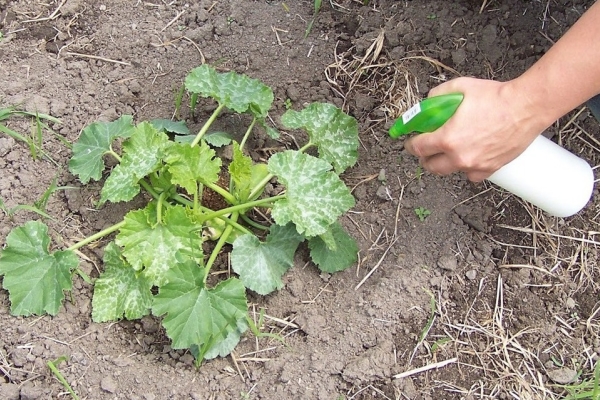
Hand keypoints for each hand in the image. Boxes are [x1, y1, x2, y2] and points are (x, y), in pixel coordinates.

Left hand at [403, 77, 547, 181]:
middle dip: (424, 157)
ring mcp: (475, 165)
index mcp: (447, 138)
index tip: (411, 142)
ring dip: (444, 163)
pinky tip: (468, 158)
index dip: (411, 144)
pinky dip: (467, 168)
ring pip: (450, 171)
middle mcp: (459, 156)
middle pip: (430, 166)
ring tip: (446, 153)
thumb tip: (427, 103)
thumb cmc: (496, 97)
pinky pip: (471, 175)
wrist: (526, 107)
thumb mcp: (460, 87)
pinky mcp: (490, 168)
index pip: (418, 148)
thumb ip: (438, 95)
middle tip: (426, 149)